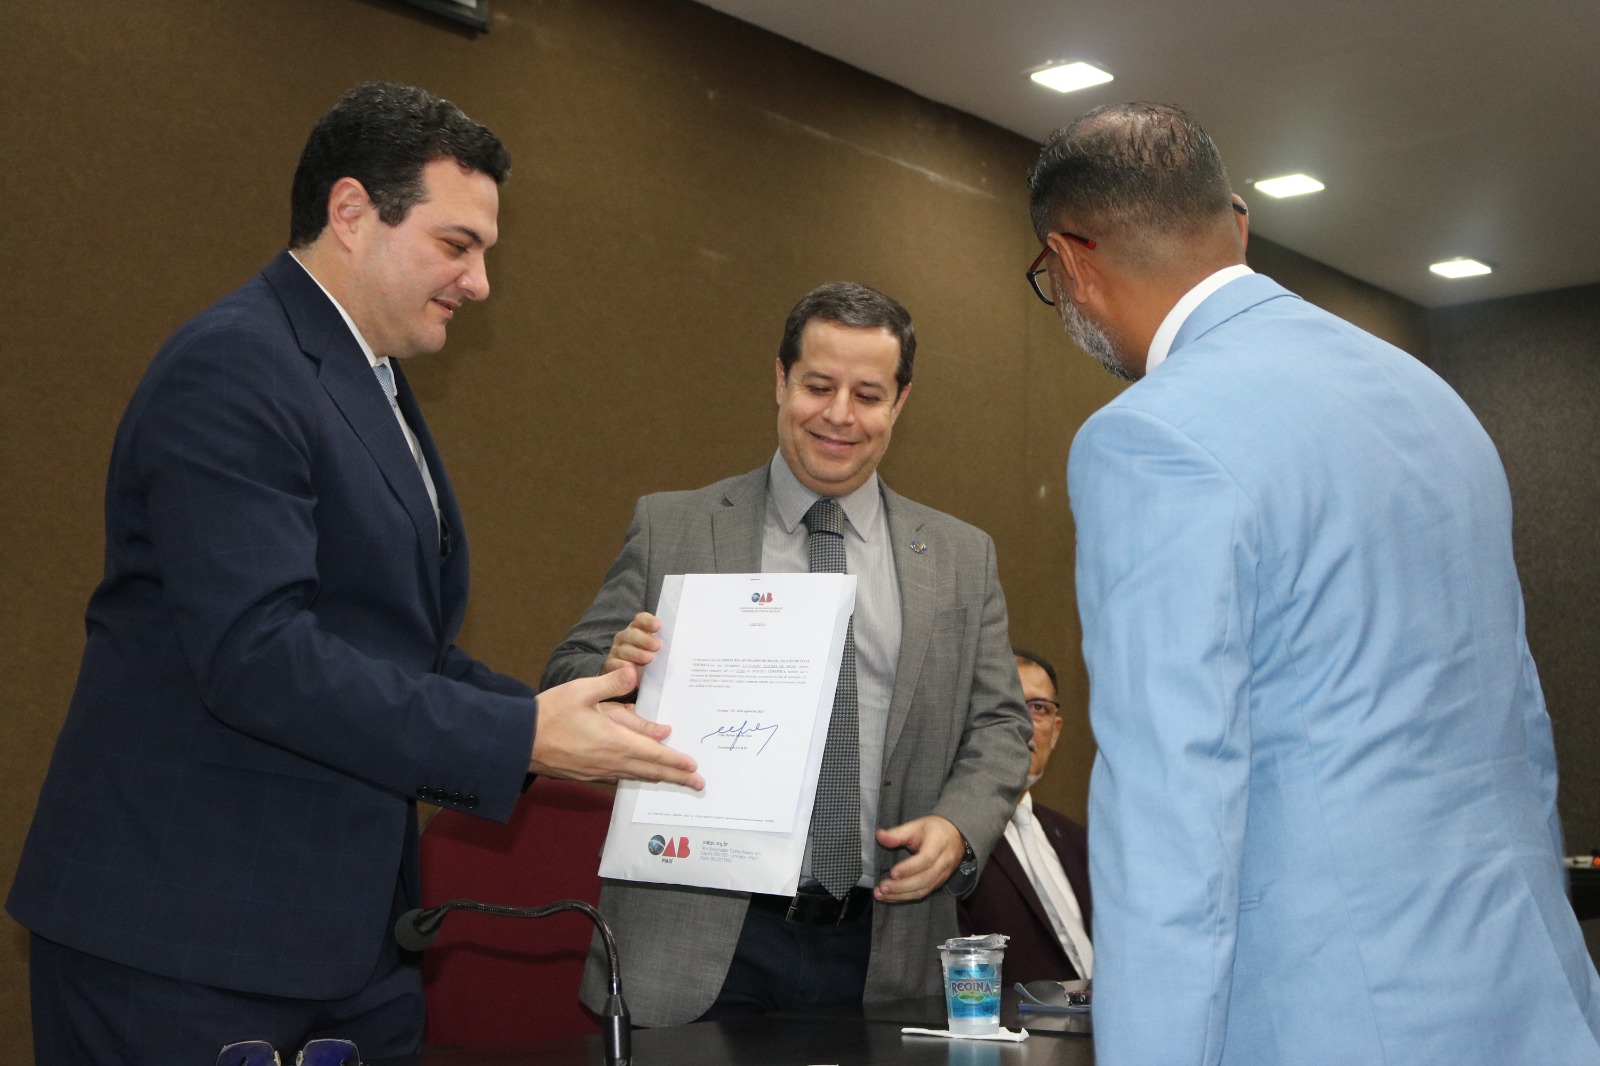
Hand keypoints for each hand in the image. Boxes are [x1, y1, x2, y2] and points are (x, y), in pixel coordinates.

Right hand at [530, 665, 703, 789]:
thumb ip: (612, 684)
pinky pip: (620, 776)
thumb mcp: (582, 691)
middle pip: (650, 772)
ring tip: (676, 780)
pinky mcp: (587, 774)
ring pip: (636, 775)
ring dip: (658, 778)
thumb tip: (635, 673)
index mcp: (614, 741)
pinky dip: (637, 775)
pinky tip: (641, 772)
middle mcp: (610, 761)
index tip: (694, 768)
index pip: (653, 754)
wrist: (518, 739)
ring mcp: (598, 771)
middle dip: (676, 778)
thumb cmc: (550, 713)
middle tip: (698, 785)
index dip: (675, 762)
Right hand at [604, 612, 661, 674]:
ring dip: (637, 653)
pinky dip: (624, 667)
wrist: (631, 680)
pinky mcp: (611, 664)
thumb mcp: (656, 652)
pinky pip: (616, 664)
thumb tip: (676, 646)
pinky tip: (632, 670)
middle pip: (632, 633)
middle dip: (645, 639)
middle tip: (657, 646)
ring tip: (648, 659)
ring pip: (624, 649)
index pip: (641, 620)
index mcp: (638, 629)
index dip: (649, 621)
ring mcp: (617, 650)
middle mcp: (625, 637)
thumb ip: (662, 646)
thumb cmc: (648, 662)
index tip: (657, 626)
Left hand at [873, 815, 963, 901]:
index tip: (893, 873)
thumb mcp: (916, 825)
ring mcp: (942, 875)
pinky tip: (890, 897)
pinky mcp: (938, 883)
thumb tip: (879, 836)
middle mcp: (944, 862)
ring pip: (923, 890)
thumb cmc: (934, 830)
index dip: (909, 868)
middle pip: (925, 879)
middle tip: (882, 887)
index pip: (926, 859)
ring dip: (901, 895)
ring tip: (881, 894)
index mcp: (939, 844)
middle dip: (902, 886)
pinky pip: (922, 893)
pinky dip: (905, 897)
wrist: (956, 836)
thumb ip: (897, 833)